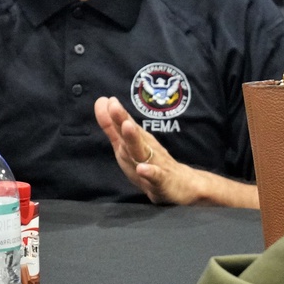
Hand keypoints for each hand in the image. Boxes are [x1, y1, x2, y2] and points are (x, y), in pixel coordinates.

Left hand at [94, 96, 210, 204]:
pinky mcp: (163, 181)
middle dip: (122, 120)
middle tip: (113, 106)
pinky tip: (142, 169)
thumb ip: (113, 127)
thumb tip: (101, 102)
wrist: (181, 184)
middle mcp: (146, 148)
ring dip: (134, 138)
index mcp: (137, 141)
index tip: (105, 100)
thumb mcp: (129, 144)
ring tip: (127, 126)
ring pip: (142, 151)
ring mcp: (155, 163)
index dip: (114, 113)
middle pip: (132, 133)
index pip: (124, 124)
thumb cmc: (152, 162)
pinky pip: (156, 176)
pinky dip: (150, 172)